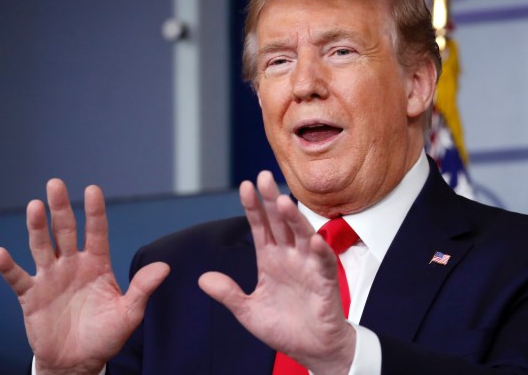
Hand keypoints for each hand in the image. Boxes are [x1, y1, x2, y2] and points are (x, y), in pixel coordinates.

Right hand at [0, 179, 169, 374]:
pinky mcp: (31, 296)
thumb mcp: (129, 313)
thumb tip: (165, 267)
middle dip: (60, 208)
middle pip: (65, 231)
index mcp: (97, 264)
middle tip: (55, 183)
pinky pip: (17, 278)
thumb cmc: (105, 335)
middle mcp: (72, 265)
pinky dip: (8, 266)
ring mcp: (50, 278)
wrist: (78, 362)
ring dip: (36, 227)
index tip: (92, 189)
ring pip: (41, 246)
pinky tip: (0, 252)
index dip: (94, 212)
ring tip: (34, 206)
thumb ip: (142, 289)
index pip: (96, 232)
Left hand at [198, 171, 355, 374]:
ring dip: (294, 220)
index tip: (245, 186)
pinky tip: (316, 241)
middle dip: (271, 200)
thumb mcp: (248, 311)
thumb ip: (228, 294)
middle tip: (264, 176)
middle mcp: (290, 257)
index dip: (253, 207)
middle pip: (280, 222)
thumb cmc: (285, 327)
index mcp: (270, 259)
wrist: (312, 350)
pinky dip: (321, 252)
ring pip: (302, 236)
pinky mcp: (325, 282)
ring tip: (283, 202)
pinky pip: (324, 264)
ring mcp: (308, 267)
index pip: (260, 227)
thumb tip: (202, 278)